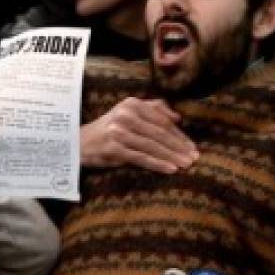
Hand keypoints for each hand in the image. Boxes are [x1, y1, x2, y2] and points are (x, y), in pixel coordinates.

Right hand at [80, 98, 197, 173]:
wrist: (79, 143)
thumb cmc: (109, 129)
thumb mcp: (128, 113)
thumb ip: (153, 110)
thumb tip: (178, 118)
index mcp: (132, 104)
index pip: (162, 120)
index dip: (179, 135)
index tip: (193, 146)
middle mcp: (125, 115)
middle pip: (160, 133)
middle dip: (179, 147)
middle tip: (194, 158)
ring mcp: (119, 131)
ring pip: (152, 146)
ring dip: (172, 157)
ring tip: (186, 165)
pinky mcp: (114, 148)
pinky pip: (141, 158)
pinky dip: (157, 164)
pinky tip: (170, 170)